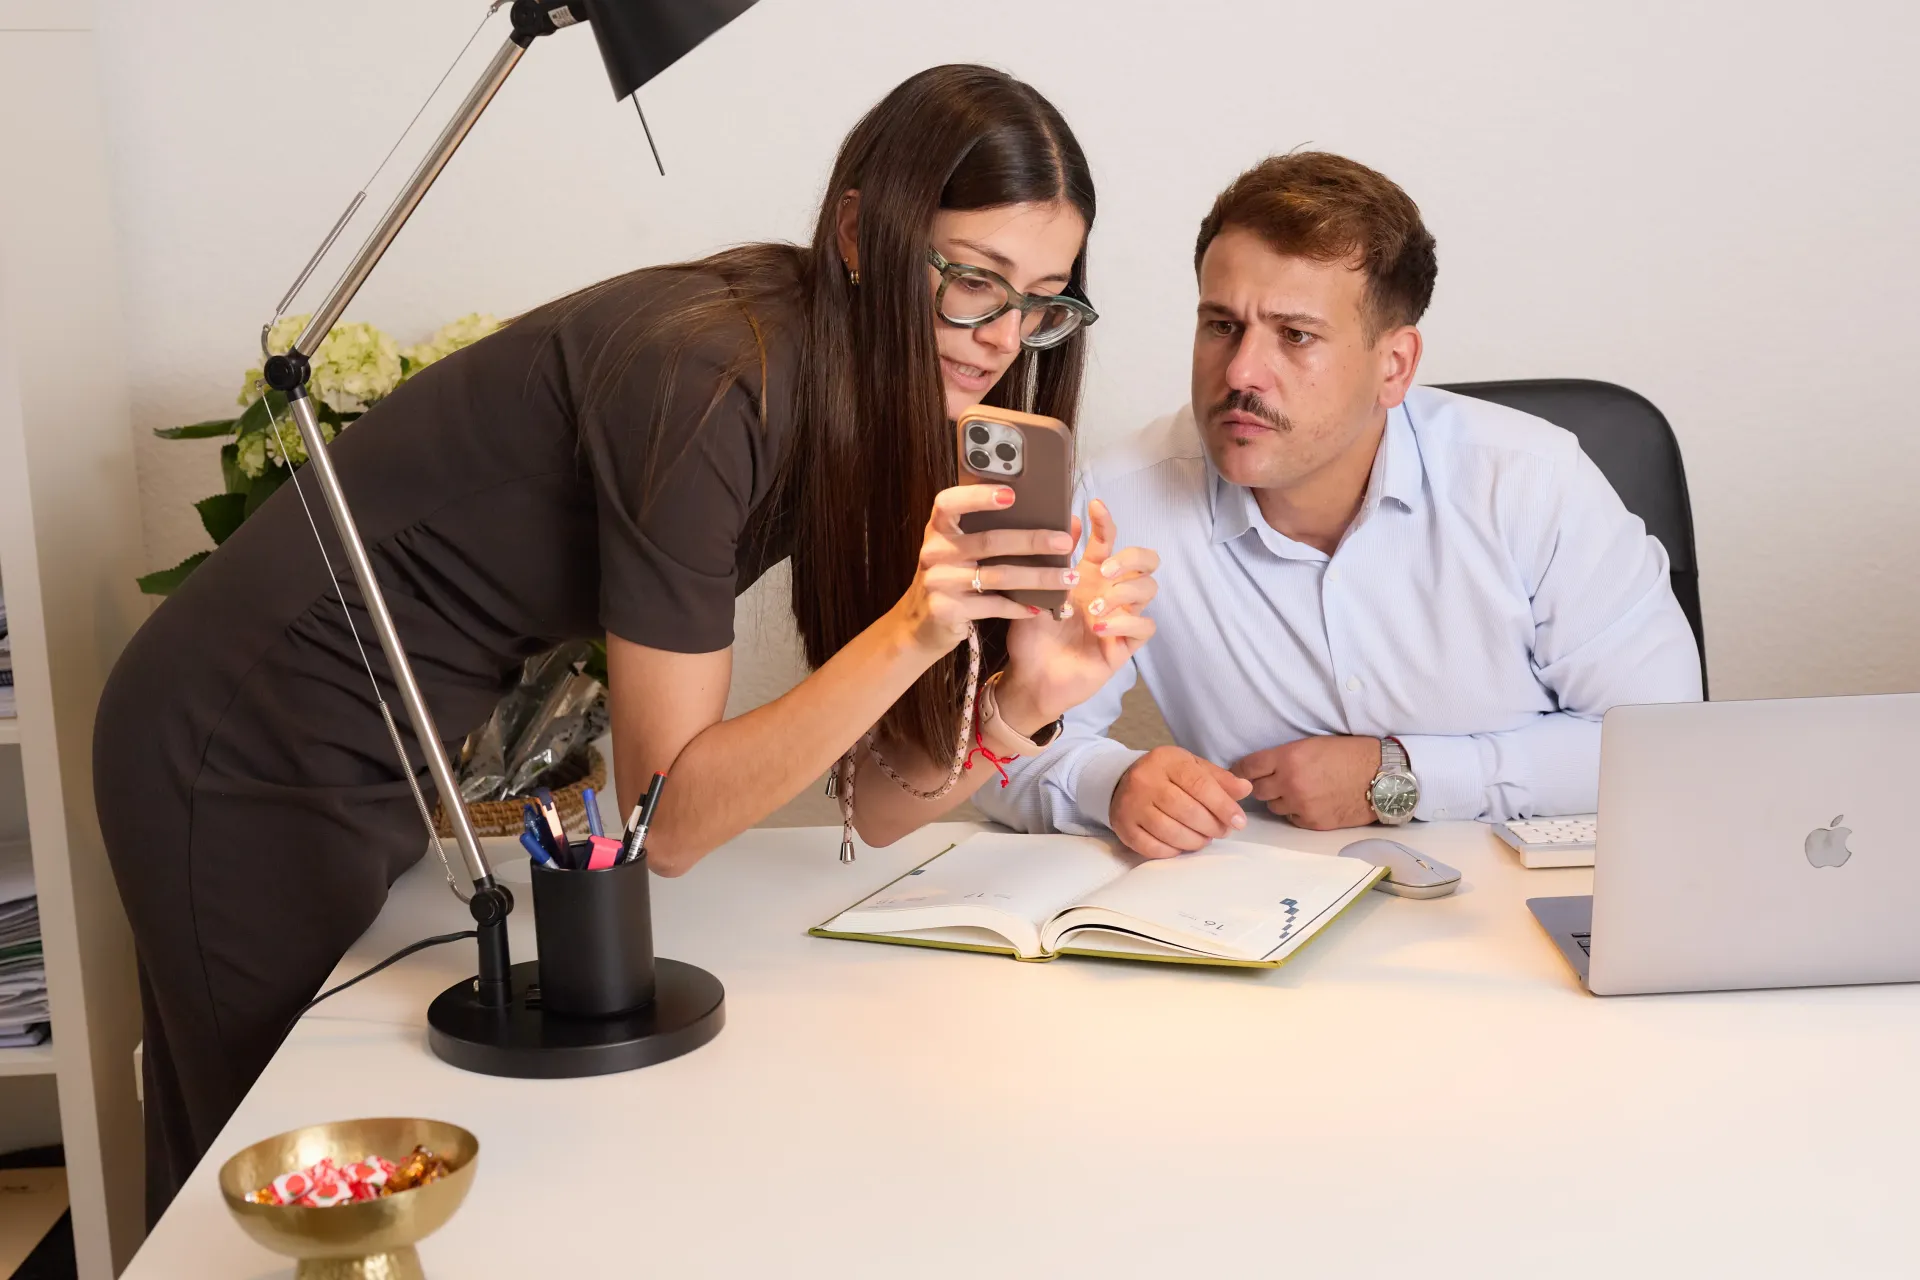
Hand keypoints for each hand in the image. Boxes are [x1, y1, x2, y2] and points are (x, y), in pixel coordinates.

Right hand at [891, 483, 1079, 657]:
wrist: (919, 624)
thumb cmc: (950, 577)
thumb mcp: (958, 550)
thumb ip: (990, 531)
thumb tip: (1055, 517)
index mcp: (938, 528)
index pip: (950, 503)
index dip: (978, 496)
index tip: (1011, 494)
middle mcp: (935, 552)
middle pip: (989, 541)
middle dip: (1032, 541)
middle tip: (1064, 542)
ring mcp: (939, 582)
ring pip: (998, 575)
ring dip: (1038, 577)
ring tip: (1067, 578)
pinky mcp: (947, 610)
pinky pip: (993, 605)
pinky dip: (1019, 606)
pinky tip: (1039, 606)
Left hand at [999, 499, 1158, 729]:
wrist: (1028, 678)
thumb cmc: (1030, 636)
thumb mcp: (1034, 593)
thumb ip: (1052, 560)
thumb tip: (1065, 520)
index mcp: (1089, 576)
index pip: (1108, 541)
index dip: (1106, 522)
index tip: (1095, 505)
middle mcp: (1109, 593)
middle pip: (1146, 561)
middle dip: (1131, 557)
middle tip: (1105, 569)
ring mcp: (1120, 618)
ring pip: (1149, 590)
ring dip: (1124, 592)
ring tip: (1094, 607)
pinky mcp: (1124, 646)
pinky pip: (1143, 627)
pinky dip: (1124, 622)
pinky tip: (1099, 627)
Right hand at [1109, 745, 1253, 858]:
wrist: (1122, 781)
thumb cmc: (1166, 775)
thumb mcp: (1192, 767)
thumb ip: (1219, 779)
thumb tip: (1245, 789)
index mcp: (1167, 761)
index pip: (1200, 784)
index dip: (1223, 806)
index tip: (1239, 822)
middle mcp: (1145, 780)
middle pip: (1186, 810)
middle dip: (1211, 826)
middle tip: (1222, 831)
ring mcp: (1131, 804)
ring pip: (1169, 831)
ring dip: (1194, 841)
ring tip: (1204, 839)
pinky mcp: (1123, 826)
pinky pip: (1152, 847)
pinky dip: (1172, 851)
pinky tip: (1181, 845)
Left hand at [1231, 736, 1382, 829]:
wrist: (1381, 776)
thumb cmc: (1349, 754)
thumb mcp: (1312, 744)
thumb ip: (1283, 757)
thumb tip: (1258, 768)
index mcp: (1288, 758)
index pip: (1247, 767)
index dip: (1240, 770)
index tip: (1238, 773)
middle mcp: (1290, 782)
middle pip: (1257, 791)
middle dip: (1263, 786)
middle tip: (1273, 781)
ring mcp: (1300, 805)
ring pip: (1273, 807)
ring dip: (1280, 800)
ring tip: (1298, 791)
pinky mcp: (1312, 822)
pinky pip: (1292, 818)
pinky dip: (1296, 812)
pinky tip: (1312, 802)